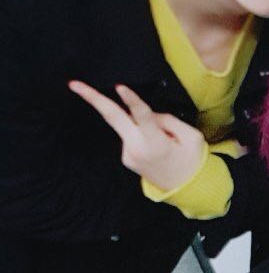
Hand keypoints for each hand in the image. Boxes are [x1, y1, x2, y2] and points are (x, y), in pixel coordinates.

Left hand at [69, 81, 207, 191]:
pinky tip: (156, 146)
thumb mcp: (191, 136)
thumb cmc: (191, 160)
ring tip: (166, 140)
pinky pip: (132, 135)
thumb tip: (147, 113)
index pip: (142, 117)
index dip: (132, 100)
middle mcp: (137, 149)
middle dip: (92, 99)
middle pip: (112, 118)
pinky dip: (141, 133)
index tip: (120, 87)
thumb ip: (168, 120)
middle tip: (74, 84)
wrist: (186, 189)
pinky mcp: (126, 158)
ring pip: (128, 124)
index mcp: (156, 143)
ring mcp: (128, 155)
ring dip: (139, 122)